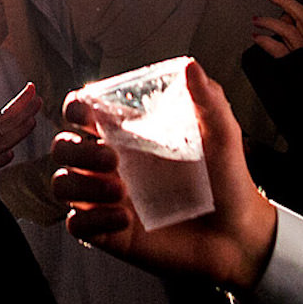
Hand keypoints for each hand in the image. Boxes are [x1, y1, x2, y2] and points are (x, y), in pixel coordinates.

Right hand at [0, 83, 43, 201]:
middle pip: (7, 121)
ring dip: (18, 130)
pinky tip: (10, 155)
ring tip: (32, 120)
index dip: (19, 102)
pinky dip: (0, 158)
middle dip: (24, 109)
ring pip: (2, 139)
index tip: (32, 89)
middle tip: (38, 97)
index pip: (5, 114)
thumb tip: (9, 148)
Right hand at [49, 61, 276, 290]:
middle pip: (63, 146)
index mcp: (128, 135)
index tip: (88, 114)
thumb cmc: (228, 182)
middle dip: (76, 149)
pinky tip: (125, 220)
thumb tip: (192, 66)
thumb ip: (207, 100)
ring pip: (63, 185)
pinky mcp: (110, 233)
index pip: (81, 113)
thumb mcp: (222, 137)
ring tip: (120, 191)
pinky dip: (92, 220)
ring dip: (81, 185)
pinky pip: (77, 225)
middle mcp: (110, 165)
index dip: (74, 108)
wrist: (239, 237)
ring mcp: (107, 199)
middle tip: (113, 159)